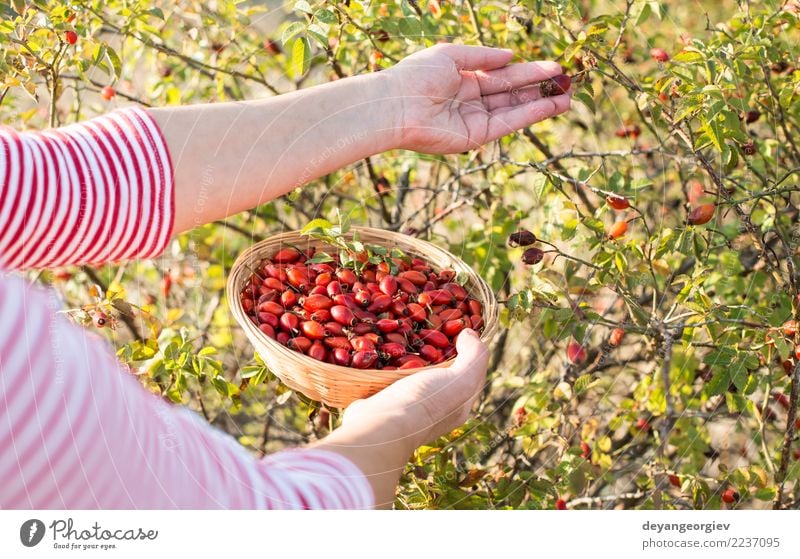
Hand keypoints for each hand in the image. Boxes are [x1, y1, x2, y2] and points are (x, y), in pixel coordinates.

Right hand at [342, 328, 489, 450]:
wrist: (380, 425)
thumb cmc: (425, 402)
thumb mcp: (461, 380)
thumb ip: (474, 357)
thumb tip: (469, 334)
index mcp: (458, 406)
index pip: (470, 372)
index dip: (468, 348)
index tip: (458, 324)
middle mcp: (435, 407)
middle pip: (441, 370)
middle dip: (437, 347)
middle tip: (430, 322)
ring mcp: (409, 404)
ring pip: (414, 371)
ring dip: (411, 352)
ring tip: (407, 328)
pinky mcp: (386, 399)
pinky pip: (392, 375)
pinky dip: (391, 360)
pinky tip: (387, 345)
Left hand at [385, 44, 571, 153]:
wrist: (397, 105)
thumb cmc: (416, 76)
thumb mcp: (452, 55)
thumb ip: (483, 56)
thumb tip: (511, 56)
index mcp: (463, 80)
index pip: (502, 76)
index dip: (527, 72)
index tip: (553, 67)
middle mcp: (471, 101)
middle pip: (512, 94)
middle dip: (539, 88)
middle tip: (567, 81)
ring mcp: (474, 121)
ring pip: (514, 110)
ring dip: (541, 103)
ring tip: (568, 96)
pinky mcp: (476, 137)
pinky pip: (507, 124)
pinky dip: (529, 114)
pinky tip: (549, 105)